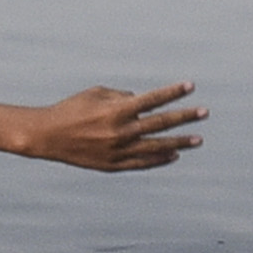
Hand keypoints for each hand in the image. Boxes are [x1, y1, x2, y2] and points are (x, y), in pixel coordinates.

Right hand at [16, 82, 204, 171]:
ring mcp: (118, 151)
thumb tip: (143, 103)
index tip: (190, 86)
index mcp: (116, 110)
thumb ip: (123, 97)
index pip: (152, 99)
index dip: (172, 92)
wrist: (48, 137)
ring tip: (198, 140)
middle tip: (204, 113)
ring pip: (156, 147)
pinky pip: (142, 163)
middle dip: (184, 118)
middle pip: (160, 124)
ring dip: (179, 143)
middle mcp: (120, 132)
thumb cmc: (71, 109)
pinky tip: (173, 155)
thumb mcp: (96, 94)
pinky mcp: (113, 165)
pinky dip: (159, 160)